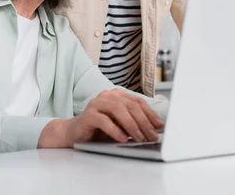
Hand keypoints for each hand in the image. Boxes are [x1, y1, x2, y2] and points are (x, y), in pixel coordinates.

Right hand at [38, 88, 164, 147]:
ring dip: (131, 125)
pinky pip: (104, 121)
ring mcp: (97, 103)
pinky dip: (115, 130)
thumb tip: (154, 129)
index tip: (160, 126)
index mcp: (118, 95)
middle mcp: (108, 96)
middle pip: (130, 106)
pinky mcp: (88, 114)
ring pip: (118, 110)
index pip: (138, 102)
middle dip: (144, 122)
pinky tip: (122, 139)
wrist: (73, 134)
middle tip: (152, 135)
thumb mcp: (120, 125)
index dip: (150, 114)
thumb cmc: (99, 130)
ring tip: (139, 138)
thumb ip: (134, 123)